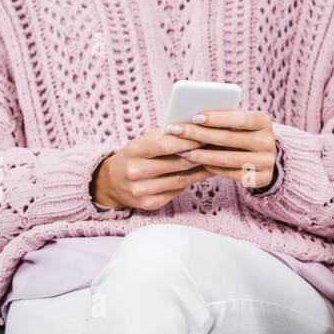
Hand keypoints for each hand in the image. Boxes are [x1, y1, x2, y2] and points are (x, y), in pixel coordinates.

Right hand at [91, 127, 212, 209]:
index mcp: (135, 150)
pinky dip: (194, 181)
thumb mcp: (146, 140)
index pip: (166, 145)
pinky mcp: (149, 203)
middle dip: (201, 154)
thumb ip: (169, 135)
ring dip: (203, 169)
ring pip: (181, 179)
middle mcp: (136, 171)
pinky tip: (207, 172)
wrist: (112, 181)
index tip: (209, 134)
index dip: (189, 140)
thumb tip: (200, 129)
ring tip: (219, 159)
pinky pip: (178, 191)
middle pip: (178, 163)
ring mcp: (142, 190)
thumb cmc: (138, 154)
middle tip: (221, 147)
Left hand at [170, 110, 277, 192]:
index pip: (239, 118)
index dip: (216, 118)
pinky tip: (199, 163)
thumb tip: (191, 119)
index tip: (194, 117)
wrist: (264, 157)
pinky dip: (213, 168)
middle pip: (229, 138)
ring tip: (182, 151)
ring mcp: (267, 162)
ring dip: (201, 155)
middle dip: (199, 134)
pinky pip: (231, 174)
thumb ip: (222, 120)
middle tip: (177, 132)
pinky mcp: (262, 179)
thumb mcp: (239, 124)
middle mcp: (268, 141)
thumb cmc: (243, 135)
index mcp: (264, 121)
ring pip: (228, 158)